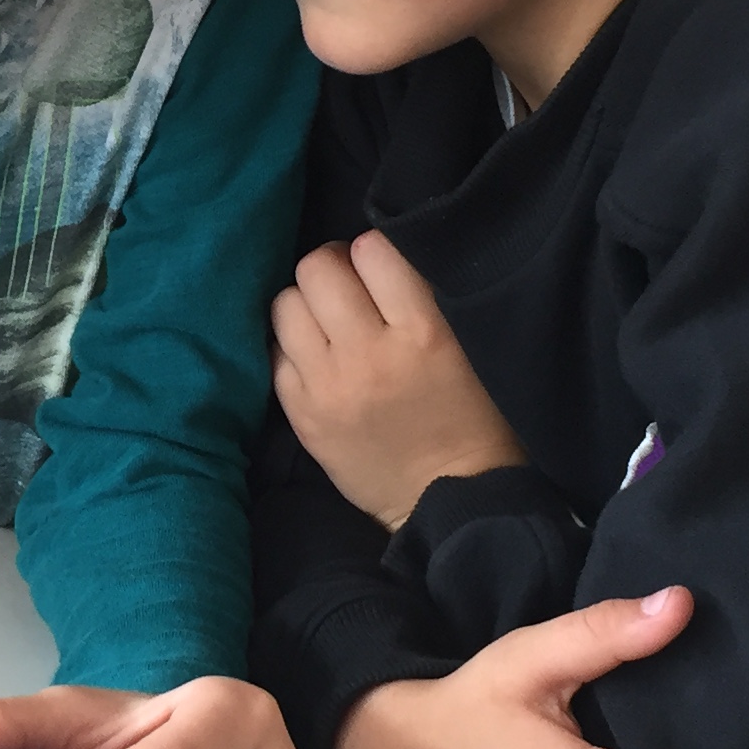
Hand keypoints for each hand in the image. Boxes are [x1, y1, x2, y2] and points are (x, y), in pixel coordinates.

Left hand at [273, 229, 522, 528]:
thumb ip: (429, 299)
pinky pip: (273, 353)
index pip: (372, 249)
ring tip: (328, 323)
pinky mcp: (302, 415)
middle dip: (332, 270)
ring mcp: (328, 386)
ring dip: (306, 305)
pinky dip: (292, 348)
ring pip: (286, 304)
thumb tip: (379, 254)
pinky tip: (316, 359)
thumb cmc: (475, 420)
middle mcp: (369, 354)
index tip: (381, 270)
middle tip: (348, 289)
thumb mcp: (473, 348)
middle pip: (317, 268)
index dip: (373, 252)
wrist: (448, 500)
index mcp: (424, 333)